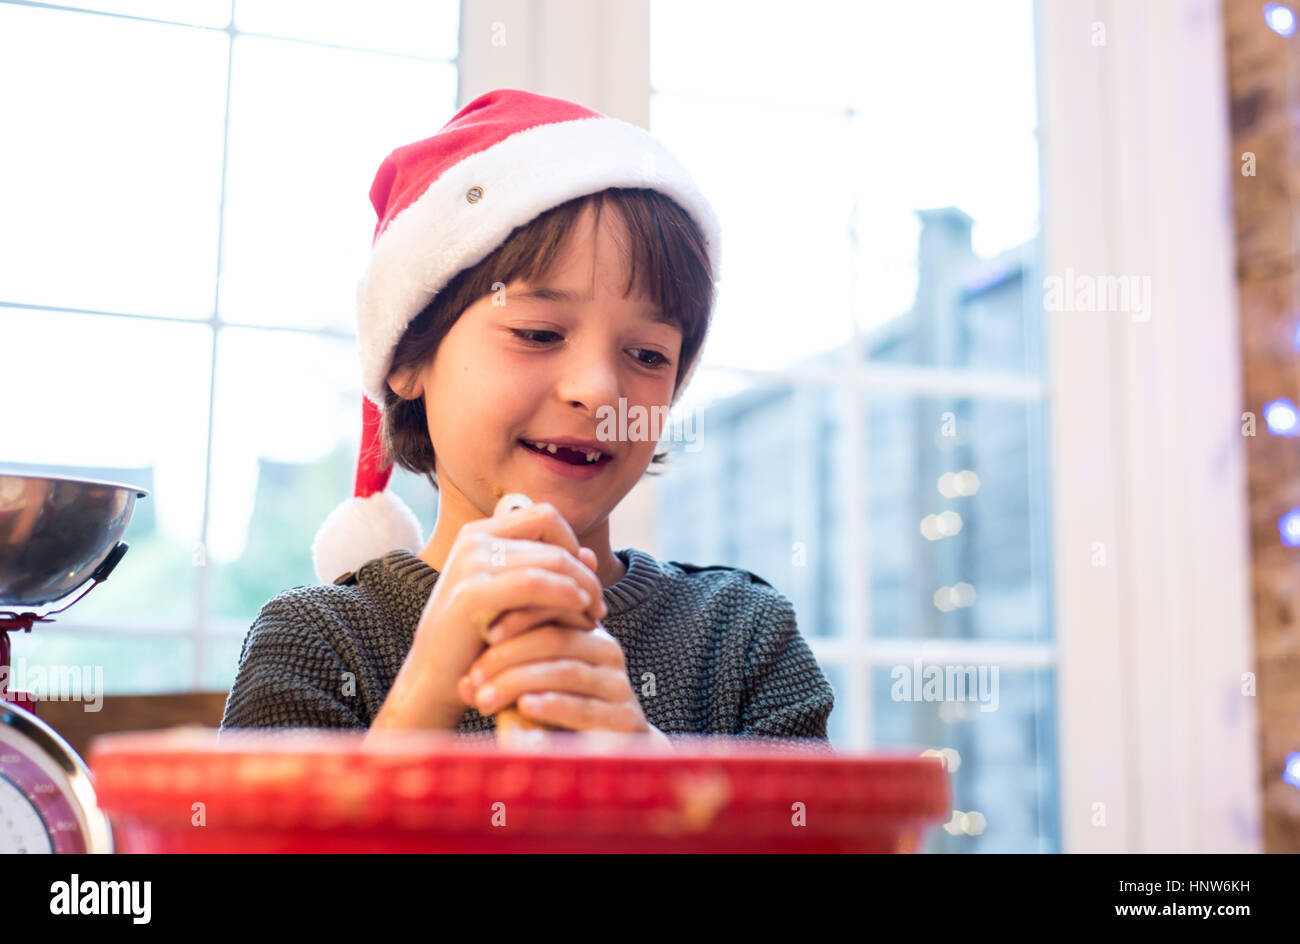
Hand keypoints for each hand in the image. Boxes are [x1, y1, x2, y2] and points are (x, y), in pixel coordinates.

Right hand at [371, 502, 605, 730]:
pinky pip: (536, 583)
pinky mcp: (472, 592)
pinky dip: (566, 595)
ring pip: (552, 559)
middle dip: (585, 573)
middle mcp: (474, 539)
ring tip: (594, 616)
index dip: (573, 543)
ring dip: (583, 587)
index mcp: (480, 533)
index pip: (545, 516)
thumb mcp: (518, 602)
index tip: (585, 581)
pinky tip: (581, 611)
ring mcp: (470, 562)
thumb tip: (591, 556)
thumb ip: (550, 576)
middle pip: (554, 540)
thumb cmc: (479, 641)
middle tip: (599, 607)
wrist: (434, 679)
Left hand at [456, 623, 655, 734]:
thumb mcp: (526, 687)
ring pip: (566, 670)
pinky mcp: (624, 718)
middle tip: (475, 675)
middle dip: (510, 654)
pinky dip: (552, 704)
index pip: (554, 608)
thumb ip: (504, 676)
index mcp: (586, 632)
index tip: (483, 632)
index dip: (519, 616)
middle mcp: (606, 652)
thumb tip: (463, 682)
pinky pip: (584, 706)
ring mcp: (618, 684)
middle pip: (556, 638)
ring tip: (486, 698)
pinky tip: (525, 707)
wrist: (603, 757)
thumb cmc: (553, 715)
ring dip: (520, 681)